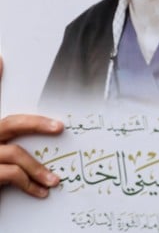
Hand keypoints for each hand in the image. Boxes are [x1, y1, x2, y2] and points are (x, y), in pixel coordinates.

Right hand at [0, 57, 62, 197]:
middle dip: (36, 123)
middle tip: (60, 126)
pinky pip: (12, 175)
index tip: (1, 58)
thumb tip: (10, 78)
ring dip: (39, 169)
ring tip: (55, 180)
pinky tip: (41, 191)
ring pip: (16, 154)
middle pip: (10, 124)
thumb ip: (9, 131)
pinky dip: (31, 184)